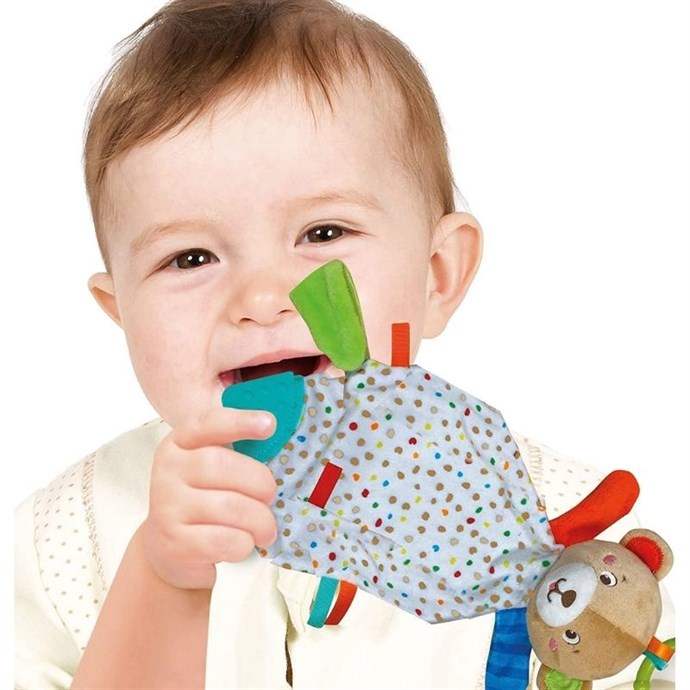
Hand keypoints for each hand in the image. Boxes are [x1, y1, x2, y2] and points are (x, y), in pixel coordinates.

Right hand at [142, 407, 277, 589]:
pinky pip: (224, 540)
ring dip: (260, 520)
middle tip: (270, 497)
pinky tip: (243, 543)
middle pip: (221, 465)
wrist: (172, 550)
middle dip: (259, 482)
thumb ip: (238, 450)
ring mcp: (166, 507)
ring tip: (266, 529)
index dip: (240, 421)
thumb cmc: (205, 500)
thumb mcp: (214, 469)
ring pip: (230, 506)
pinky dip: (245, 543)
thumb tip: (276, 434)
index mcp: (180, 443)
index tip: (270, 424)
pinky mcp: (174, 543)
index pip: (209, 423)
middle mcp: (168, 470)